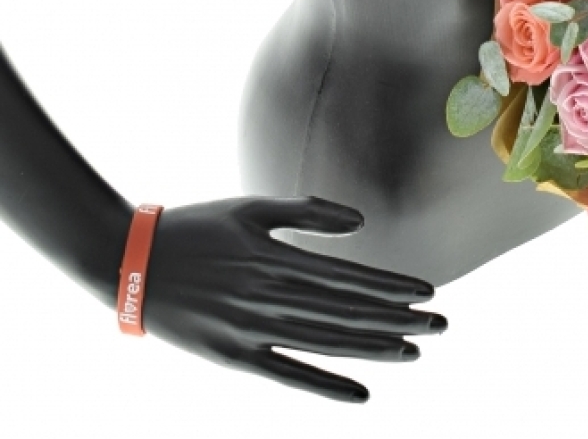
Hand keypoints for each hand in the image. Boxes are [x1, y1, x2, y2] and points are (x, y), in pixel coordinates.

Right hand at [141, 196, 446, 402]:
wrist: (131, 264)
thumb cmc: (197, 226)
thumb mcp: (252, 207)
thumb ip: (308, 212)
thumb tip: (361, 224)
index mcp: (277, 258)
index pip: (350, 278)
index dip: (392, 287)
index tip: (428, 292)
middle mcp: (271, 298)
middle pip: (348, 314)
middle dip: (399, 319)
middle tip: (441, 325)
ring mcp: (252, 331)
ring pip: (327, 345)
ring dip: (374, 349)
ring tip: (414, 350)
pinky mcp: (234, 358)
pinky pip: (287, 376)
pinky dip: (326, 386)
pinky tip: (361, 394)